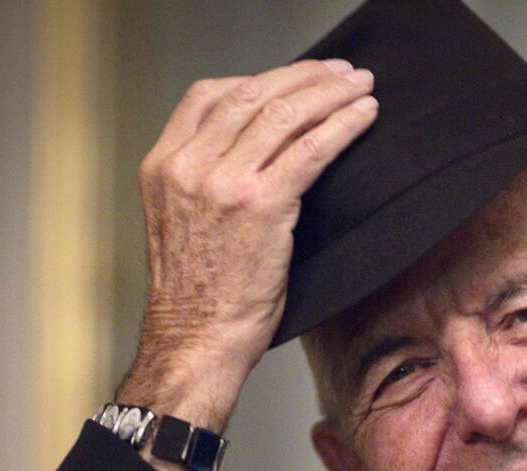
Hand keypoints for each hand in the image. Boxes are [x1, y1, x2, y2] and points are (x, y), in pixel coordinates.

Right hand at [118, 59, 376, 470]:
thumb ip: (207, 180)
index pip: (207, 95)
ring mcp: (222, 182)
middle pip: (251, 95)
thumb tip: (261, 151)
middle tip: (341, 73)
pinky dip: (341, 127)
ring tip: (359, 88)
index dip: (257, 79)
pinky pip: (310, 150)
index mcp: (162, 166)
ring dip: (329, 94)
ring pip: (283, 115)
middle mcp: (187, 166)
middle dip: (303, 78)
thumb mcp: (184, 224)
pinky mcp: (261, 205)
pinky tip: (363, 118)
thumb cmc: (199, 297)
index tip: (294, 79)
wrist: (196, 342)